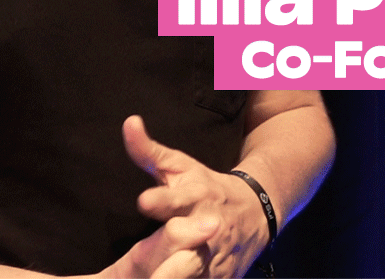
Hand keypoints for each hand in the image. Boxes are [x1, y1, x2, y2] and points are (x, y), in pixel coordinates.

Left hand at [117, 115, 269, 278]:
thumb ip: (149, 151)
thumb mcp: (181, 167)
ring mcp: (215, 256)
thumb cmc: (206, 188)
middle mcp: (206, 228)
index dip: (161, 200)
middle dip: (173, 262)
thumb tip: (129, 122)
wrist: (256, 210)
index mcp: (195, 197)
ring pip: (197, 274)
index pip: (176, 199)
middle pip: (190, 247)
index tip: (144, 201)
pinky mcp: (222, 277)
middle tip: (153, 273)